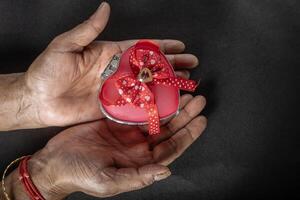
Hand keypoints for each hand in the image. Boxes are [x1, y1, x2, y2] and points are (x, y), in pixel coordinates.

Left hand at [22, 2, 198, 126]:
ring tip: (185, 83)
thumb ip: (88, 30)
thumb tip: (105, 8)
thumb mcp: (66, 45)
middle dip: (171, 65)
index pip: (141, 48)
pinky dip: (151, 105)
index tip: (180, 45)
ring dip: (166, 85)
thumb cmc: (47, 70)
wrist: (37, 99)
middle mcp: (116, 71)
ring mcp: (115, 90)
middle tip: (190, 65)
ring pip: (146, 86)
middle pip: (150, 67)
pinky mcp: (111, 107)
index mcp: (109, 54)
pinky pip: (134, 105)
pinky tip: (165, 104)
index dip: (162, 46)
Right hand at [26, 94, 205, 198]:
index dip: (189, 134)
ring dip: (170, 105)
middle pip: (168, 129)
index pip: (172, 147)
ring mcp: (128, 132)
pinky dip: (149, 99)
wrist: (55, 162)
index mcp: (141, 161)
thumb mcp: (108, 180)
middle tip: (197, 98)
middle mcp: (138, 146)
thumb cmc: (80, 174)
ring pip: (156, 117)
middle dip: (185, 115)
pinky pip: (137, 108)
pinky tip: (157, 89)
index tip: (202, 119)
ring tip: (184, 92)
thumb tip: (166, 172)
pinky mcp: (116, 120)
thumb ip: (138, 177)